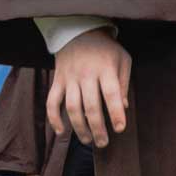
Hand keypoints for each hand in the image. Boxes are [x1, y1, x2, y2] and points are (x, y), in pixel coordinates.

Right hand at [48, 28, 132, 147]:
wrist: (79, 32)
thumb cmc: (106, 49)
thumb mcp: (122, 60)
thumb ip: (124, 83)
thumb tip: (123, 108)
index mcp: (106, 69)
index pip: (112, 94)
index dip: (115, 112)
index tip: (120, 129)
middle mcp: (86, 75)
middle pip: (91, 106)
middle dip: (97, 127)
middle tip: (103, 143)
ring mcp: (69, 78)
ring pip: (72, 107)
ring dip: (79, 127)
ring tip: (87, 141)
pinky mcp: (57, 81)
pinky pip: (52, 102)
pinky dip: (54, 118)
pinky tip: (61, 132)